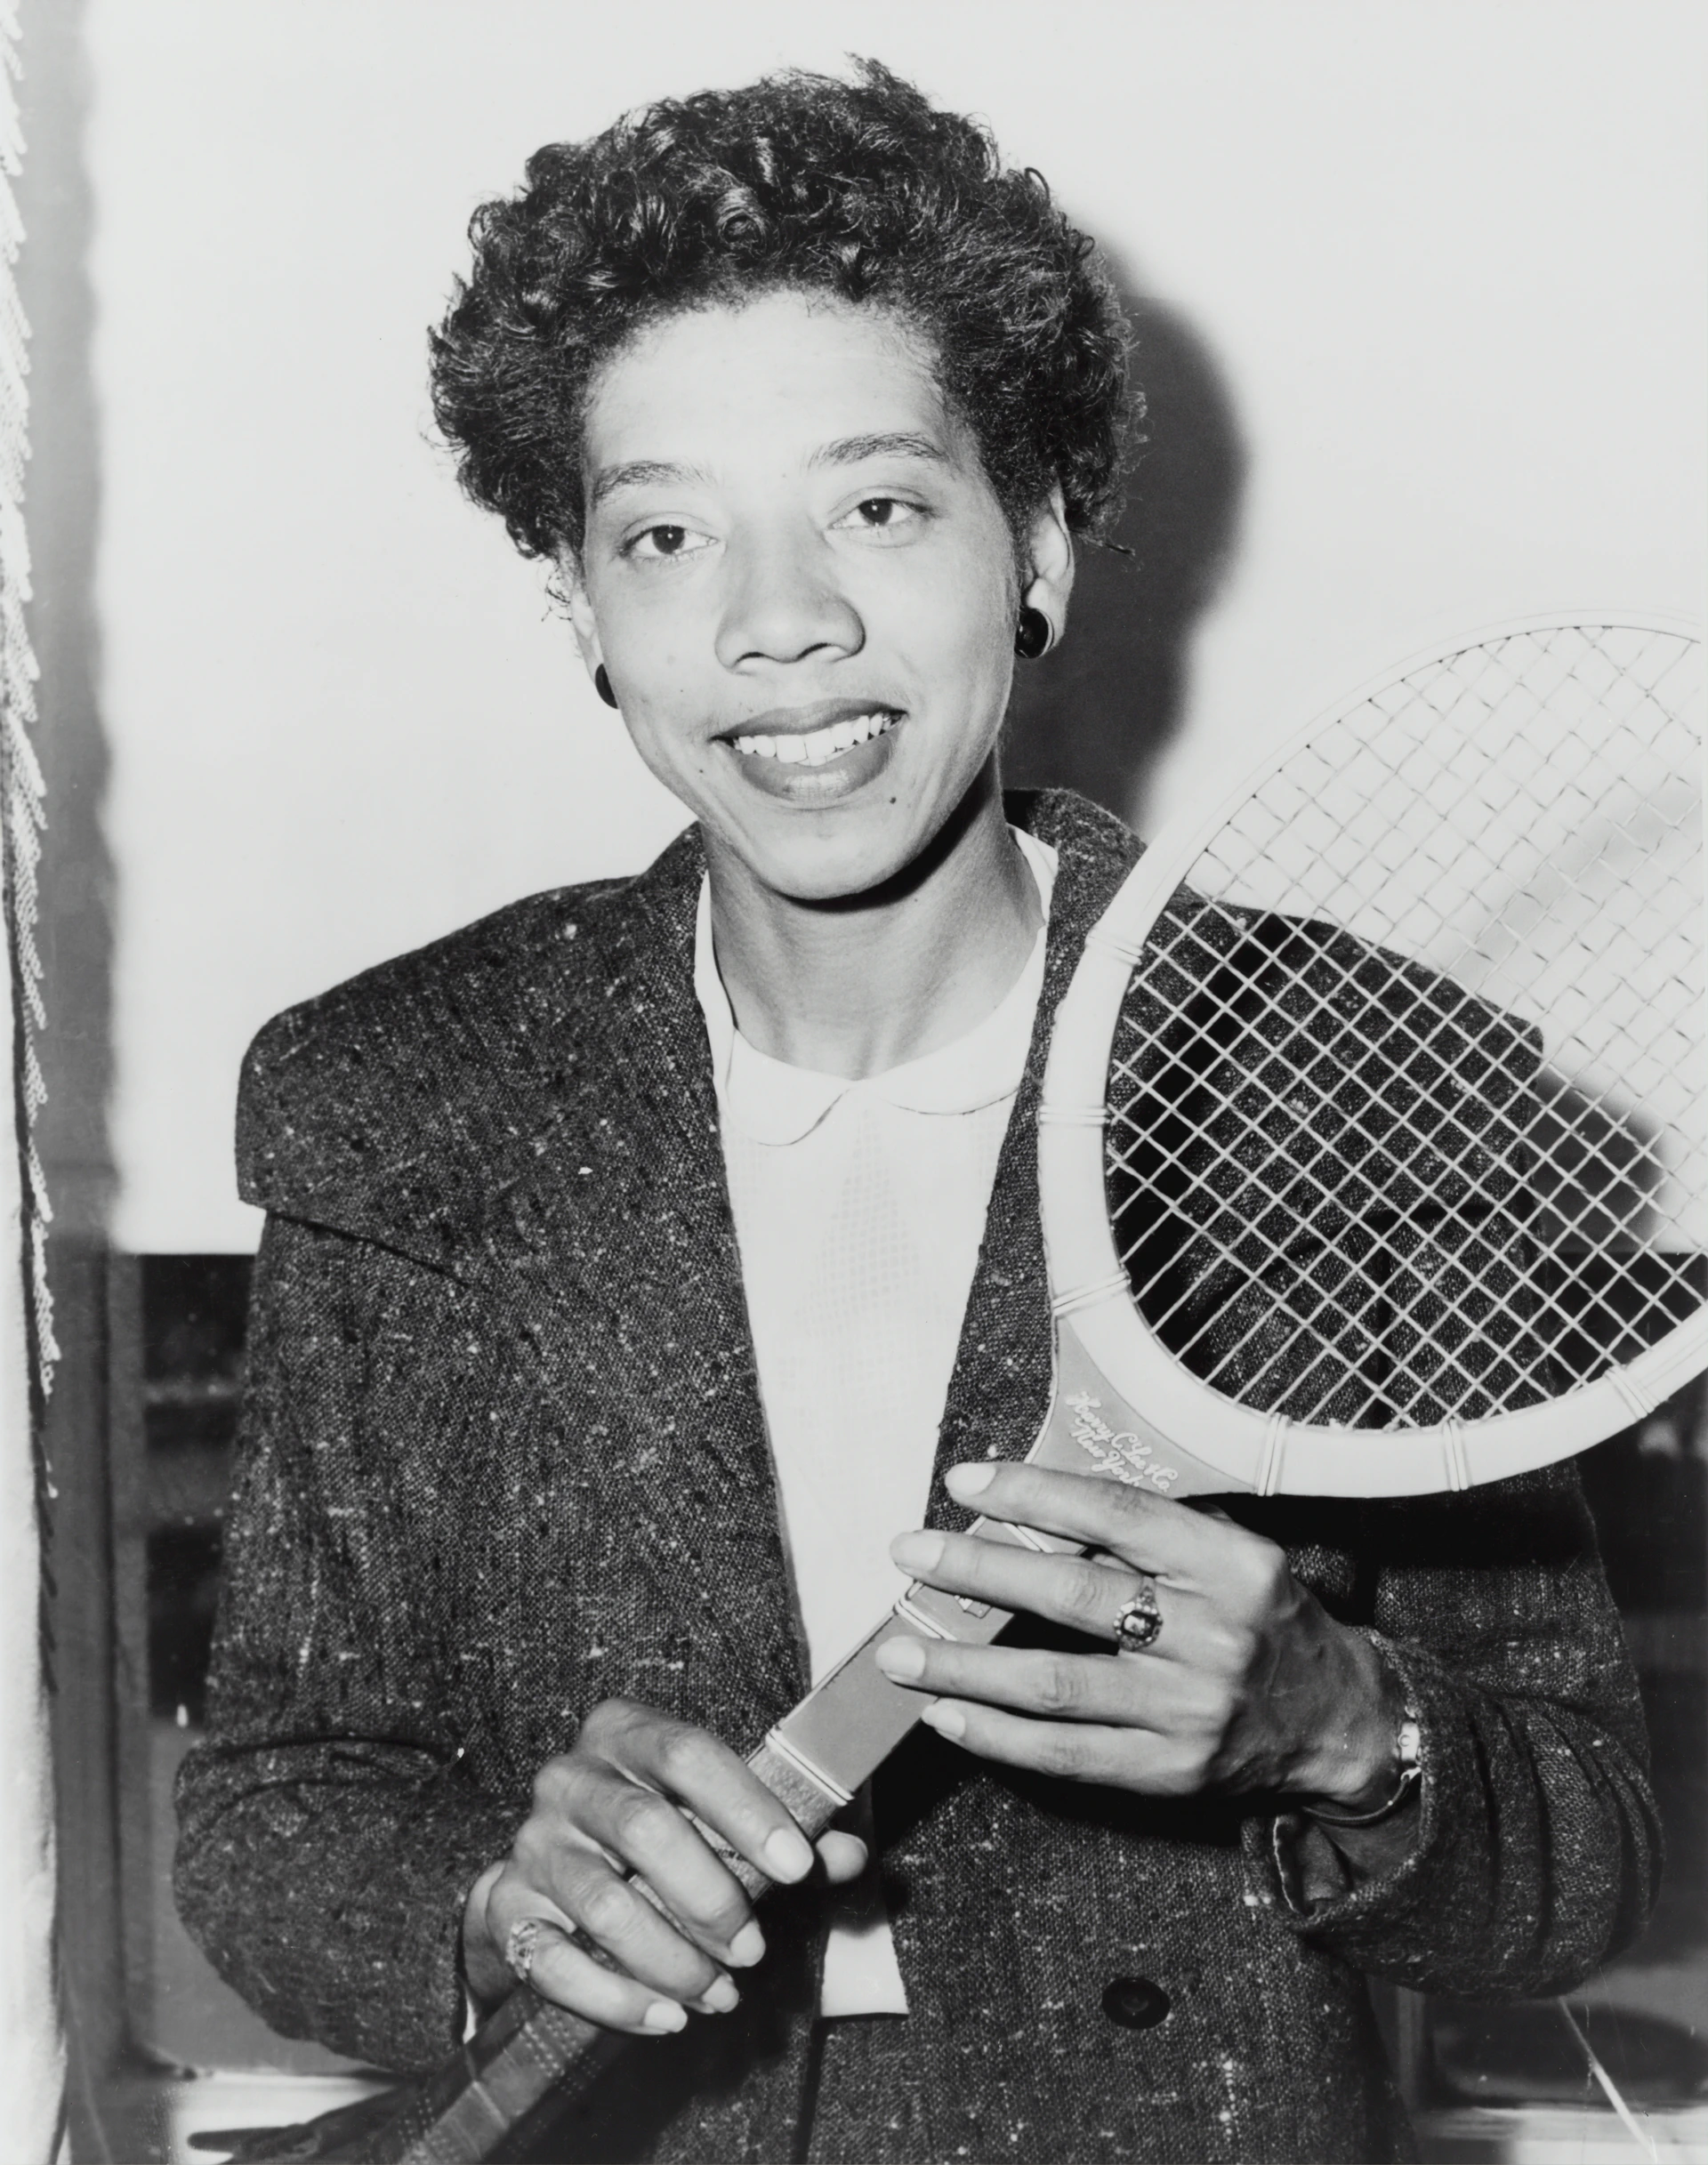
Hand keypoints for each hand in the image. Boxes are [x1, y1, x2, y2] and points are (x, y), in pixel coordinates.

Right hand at [462, 1698, 866, 2034]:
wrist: (554, 1878)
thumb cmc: (661, 1839)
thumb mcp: (721, 1823)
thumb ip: (786, 1837)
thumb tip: (849, 1856)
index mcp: (624, 1733)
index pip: (687, 1752)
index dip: (747, 1809)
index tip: (799, 1868)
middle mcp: (570, 1777)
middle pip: (645, 1828)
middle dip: (713, 1900)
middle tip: (754, 1950)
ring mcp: (532, 1842)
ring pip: (606, 1903)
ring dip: (674, 1961)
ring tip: (721, 1993)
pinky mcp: (506, 1908)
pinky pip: (556, 1962)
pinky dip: (618, 2000)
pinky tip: (668, 2019)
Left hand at [877, 1462, 1398, 1807]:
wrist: (1339, 1721)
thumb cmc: (1263, 1617)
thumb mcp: (1230, 1555)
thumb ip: (1148, 1534)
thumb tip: (1025, 1504)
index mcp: (1231, 1564)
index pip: (1116, 1515)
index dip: (1033, 1493)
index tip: (963, 1482)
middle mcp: (1215, 1636)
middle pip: (1073, 1596)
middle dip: (979, 1570)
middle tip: (909, 1554)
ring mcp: (1191, 1711)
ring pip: (1055, 1684)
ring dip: (965, 1666)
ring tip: (899, 1651)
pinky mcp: (1171, 1773)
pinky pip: (1065, 1755)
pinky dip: (997, 1735)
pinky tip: (945, 1713)